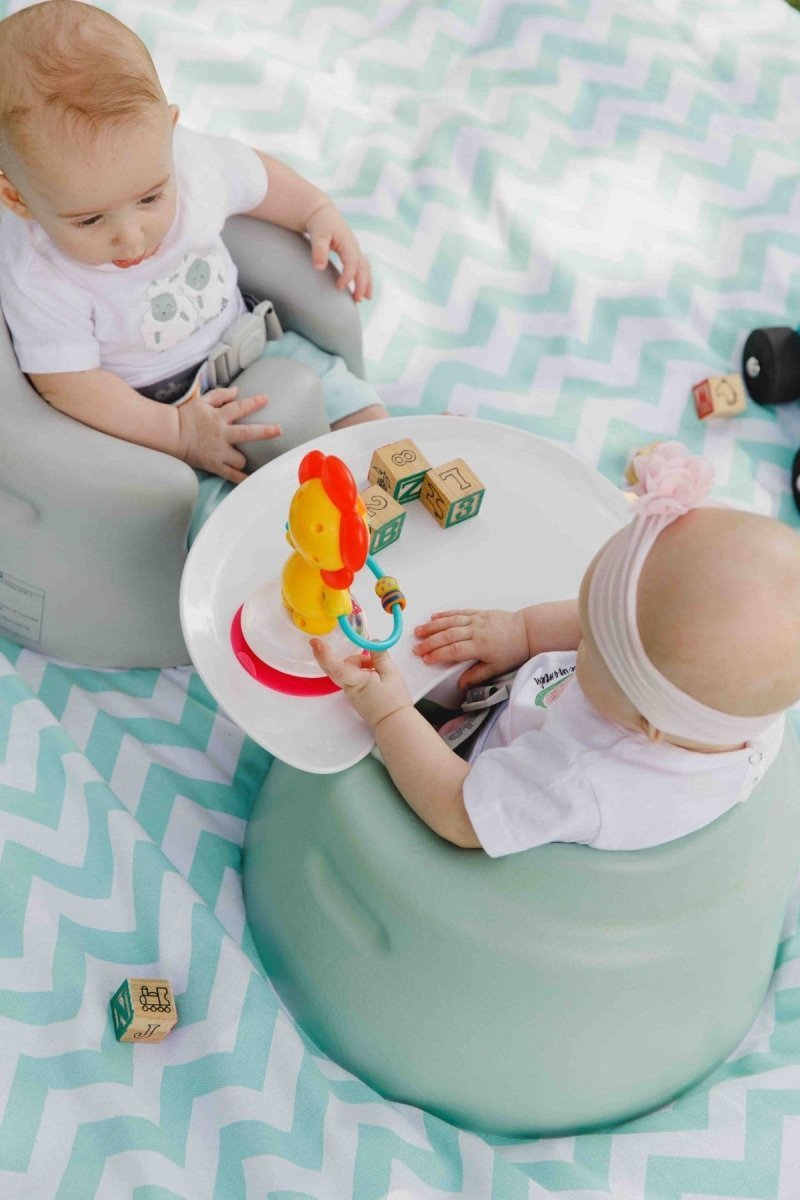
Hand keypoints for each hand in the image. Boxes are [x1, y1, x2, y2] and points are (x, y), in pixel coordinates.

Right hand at [176, 386, 280, 482]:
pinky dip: (241, 479)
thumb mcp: (202, 400)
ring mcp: (218, 451)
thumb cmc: (186, 415)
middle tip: (279, 430)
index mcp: (219, 417)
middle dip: (265, 431)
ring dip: (247, 459)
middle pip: (247, 433)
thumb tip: (237, 390)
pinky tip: (252, 481)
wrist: (170, 434)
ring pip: (240, 459)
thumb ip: (221, 395)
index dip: (254, 403)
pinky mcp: (214, 464)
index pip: (240, 408)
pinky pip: (230, 475)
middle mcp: (221, 434)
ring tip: (255, 460)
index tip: (266, 399)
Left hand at [305, 202, 371, 301]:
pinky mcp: (352, 252)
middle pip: (363, 268)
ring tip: (364, 298)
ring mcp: (355, 249)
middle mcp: (355, 247)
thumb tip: (319, 268)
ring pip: (365, 268)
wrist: (321, 213)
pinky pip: (362, 267)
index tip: (339, 287)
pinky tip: (360, 288)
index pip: (352, 263)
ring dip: (366, 283)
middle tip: (358, 300)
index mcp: (348, 242)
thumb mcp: (318, 235)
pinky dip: (363, 278)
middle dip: (363, 284)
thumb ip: (318, 250)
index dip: (347, 276)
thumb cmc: (319, 223)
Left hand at [310, 639, 411, 727]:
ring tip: (375, 666)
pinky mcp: (354, 696)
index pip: (336, 667)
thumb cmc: (393, 700)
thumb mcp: (391, 673)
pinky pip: (351, 678)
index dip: (324, 654)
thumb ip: (380, 656)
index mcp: (356, 681)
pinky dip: (359, 671)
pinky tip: (373, 673)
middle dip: (328, 654)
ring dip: (357, 663)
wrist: (394, 722)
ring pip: (346, 671)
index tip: (315, 643)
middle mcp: (348, 688)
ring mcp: (350, 693)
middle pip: (335, 667)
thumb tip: (373, 641)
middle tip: (321, 643)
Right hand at [413, 609, 529, 688]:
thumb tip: (460, 684)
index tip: (425, 659)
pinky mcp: (479, 613)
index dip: (438, 655)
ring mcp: (476, 620)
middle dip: (430, 642)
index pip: (454, 650)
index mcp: (480, 646)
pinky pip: (459, 613)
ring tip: (418, 631)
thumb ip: (477, 675)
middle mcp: (476, 631)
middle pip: (448, 636)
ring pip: (450, 622)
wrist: (527, 630)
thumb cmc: (513, 651)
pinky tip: (434, 617)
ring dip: (433, 627)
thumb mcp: (497, 668)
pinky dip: (445, 614)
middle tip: (416, 648)